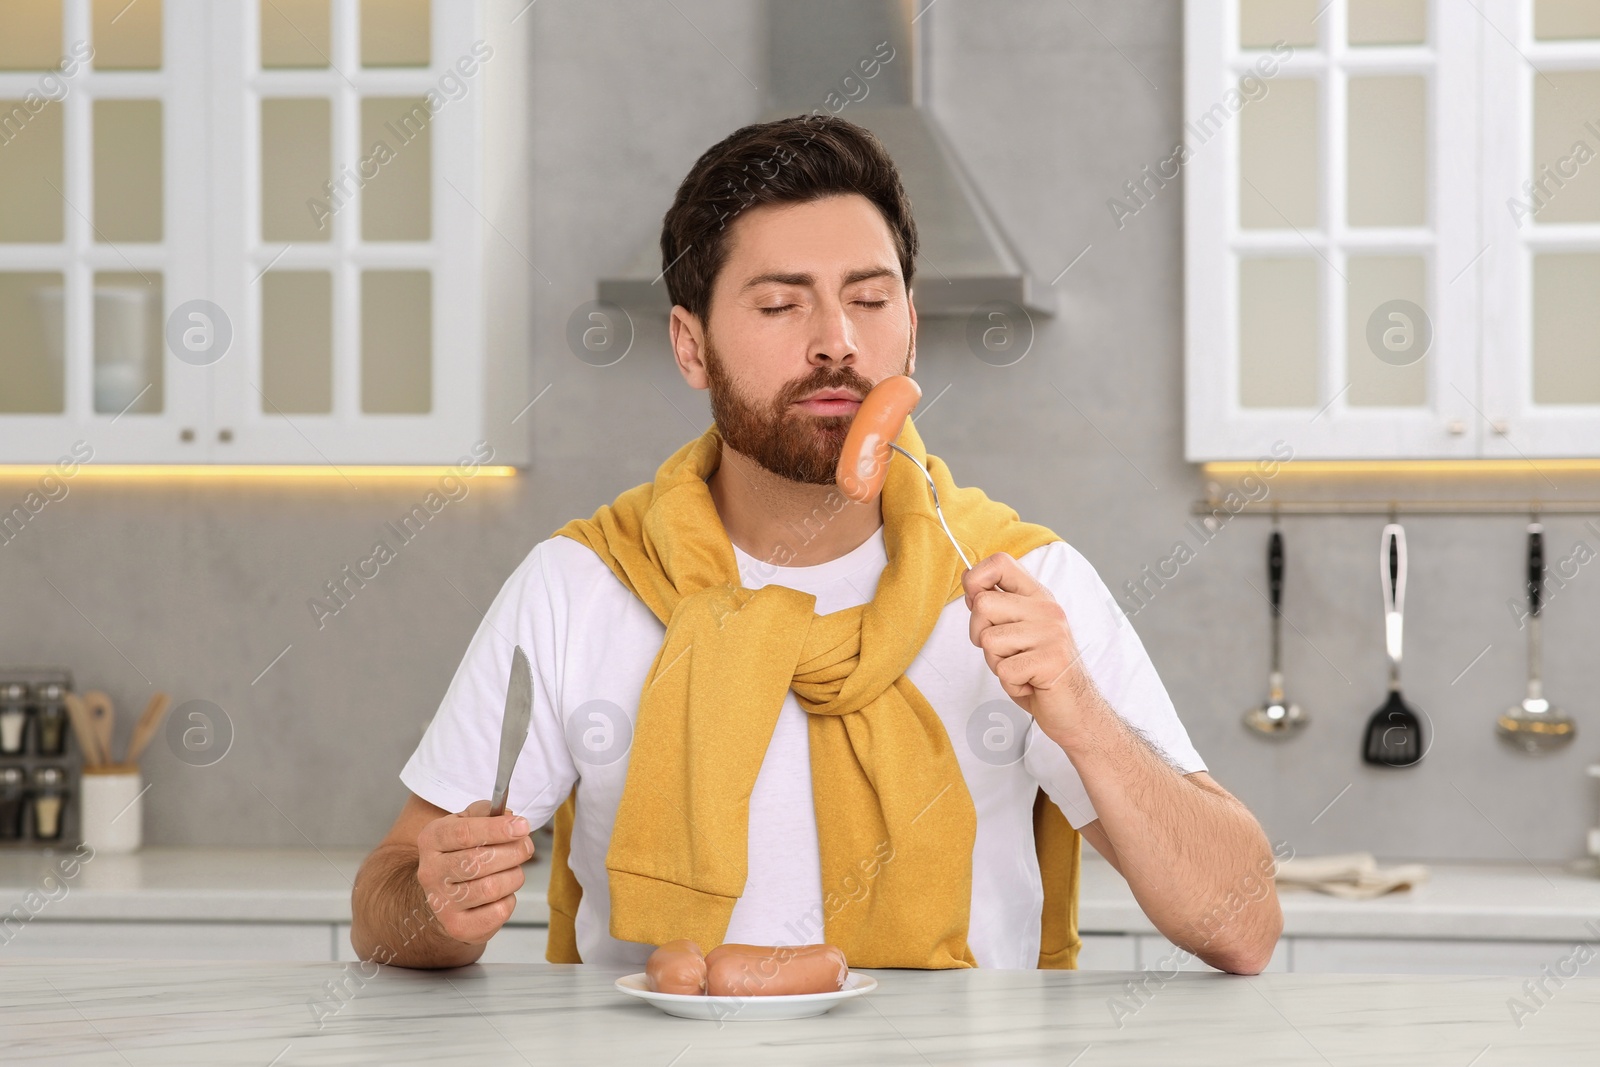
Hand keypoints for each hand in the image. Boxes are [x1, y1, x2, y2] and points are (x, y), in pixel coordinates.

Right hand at [415, 799, 533, 945]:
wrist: (445, 894)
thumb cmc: (461, 853)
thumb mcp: (467, 822)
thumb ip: (487, 812)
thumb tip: (509, 816)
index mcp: (431, 840)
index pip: (464, 833)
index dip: (497, 829)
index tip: (522, 826)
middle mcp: (431, 872)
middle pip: (479, 861)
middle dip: (513, 852)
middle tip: (526, 847)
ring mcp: (442, 903)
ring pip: (491, 888)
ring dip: (513, 876)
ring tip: (513, 870)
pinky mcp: (458, 926)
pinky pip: (498, 912)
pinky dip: (509, 900)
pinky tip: (503, 893)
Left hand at [962, 551, 1091, 738]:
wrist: (1076, 710)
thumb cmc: (1040, 672)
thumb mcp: (1018, 633)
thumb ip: (997, 609)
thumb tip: (970, 585)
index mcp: (1038, 598)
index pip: (1001, 562)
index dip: (976, 578)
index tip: (975, 600)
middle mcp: (1047, 610)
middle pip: (983, 604)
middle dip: (980, 635)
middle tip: (1005, 652)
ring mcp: (1051, 633)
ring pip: (989, 640)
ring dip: (997, 663)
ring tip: (1021, 669)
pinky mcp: (1051, 660)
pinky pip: (1004, 669)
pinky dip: (1010, 684)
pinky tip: (1030, 683)